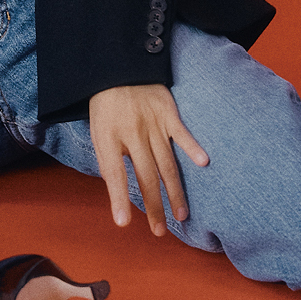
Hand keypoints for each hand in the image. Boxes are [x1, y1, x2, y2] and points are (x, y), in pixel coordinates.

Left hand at [88, 84, 208, 235]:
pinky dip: (193, 147)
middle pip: (146, 175)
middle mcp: (132, 132)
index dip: (119, 198)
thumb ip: (108, 159)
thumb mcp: (97, 131)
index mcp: (109, 137)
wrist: (118, 68)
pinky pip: (182, 132)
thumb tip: (118, 191)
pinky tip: (203, 162)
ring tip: (181, 214)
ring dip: (175, 190)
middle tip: (160, 231)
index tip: (123, 223)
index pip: (115, 173)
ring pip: (166, 162)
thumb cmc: (107, 107)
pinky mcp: (167, 111)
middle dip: (154, 205)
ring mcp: (152, 122)